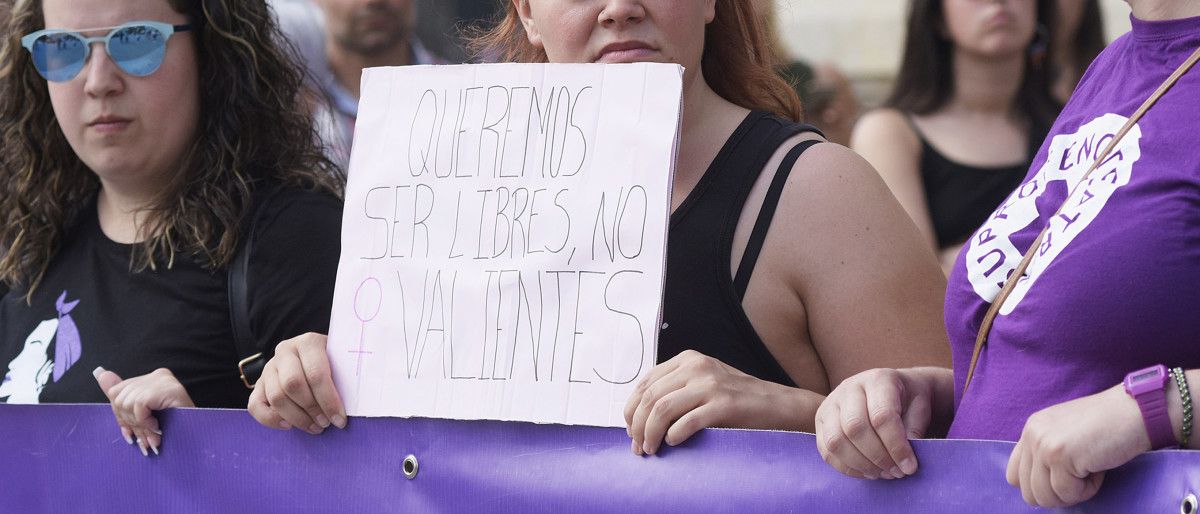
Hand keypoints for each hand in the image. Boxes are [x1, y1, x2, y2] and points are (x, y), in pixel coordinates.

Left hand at [93, 366, 194, 456]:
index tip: (131, 434)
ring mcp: (162, 380)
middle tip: (144, 439)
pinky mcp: (165, 388)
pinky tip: (157, 427)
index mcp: (153, 379)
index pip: (118, 392)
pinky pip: (139, 405)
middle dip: (129, 423)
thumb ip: (121, 395)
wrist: (198, 438)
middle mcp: (157, 375)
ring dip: (139, 424)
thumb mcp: (143, 415)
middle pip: (119, 398)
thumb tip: (100, 373)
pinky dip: (144, 421)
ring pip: (127, 402)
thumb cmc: (173, 429)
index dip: (121, 416)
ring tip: (153, 434)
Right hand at [247, 332, 345, 433]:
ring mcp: (269, 367)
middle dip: (312, 409)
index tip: (340, 419)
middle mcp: (285, 351)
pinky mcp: (258, 384)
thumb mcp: (343, 363)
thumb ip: (347, 377)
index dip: (328, 400)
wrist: (315, 357)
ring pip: (276, 397)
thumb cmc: (334, 364)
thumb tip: (355, 404)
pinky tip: (289, 426)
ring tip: (315, 426)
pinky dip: (271, 420)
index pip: (316, 374)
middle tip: (325, 423)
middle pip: (293, 385)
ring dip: (297, 418)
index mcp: (308, 342)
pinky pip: (255, 406)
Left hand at [624, 350, 805, 455]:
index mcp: (687, 360)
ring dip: (650, 434)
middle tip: (638, 447)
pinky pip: (687, 422)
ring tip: (651, 450)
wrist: (777, 405)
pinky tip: (673, 443)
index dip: (631, 409)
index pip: (645, 383)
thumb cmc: (736, 400)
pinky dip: (674, 435)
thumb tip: (639, 416)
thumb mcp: (703, 384)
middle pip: (650, 397)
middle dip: (637, 426)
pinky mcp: (724, 404)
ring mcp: (711, 384)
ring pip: (662, 409)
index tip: (631, 430)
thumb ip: (675, 389)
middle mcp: (697, 367)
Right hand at [815, 367, 950, 479]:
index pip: (881, 416)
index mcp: (877, 379)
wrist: (889, 389)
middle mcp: (848, 388)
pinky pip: (826, 451)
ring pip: (836, 441)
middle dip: (878, 457)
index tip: (910, 466)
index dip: (896, 446)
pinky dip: (847, 468)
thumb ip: (914, 429)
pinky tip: (867, 472)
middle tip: (896, 472)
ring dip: (861, 464)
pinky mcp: (820, 421)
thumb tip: (904, 459)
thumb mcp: (921, 407)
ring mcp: (830, 404)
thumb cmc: (907, 399)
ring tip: (882, 473)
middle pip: (854, 428)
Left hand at [1006, 385, 1149, 507]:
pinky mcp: (1060, 455)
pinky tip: (1098, 469)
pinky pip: (1067, 493)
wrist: (1137, 410)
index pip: (1014, 475)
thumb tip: (1038, 489)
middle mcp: (1032, 434)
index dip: (1040, 486)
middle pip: (1028, 491)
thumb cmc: (1109, 425)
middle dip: (1057, 494)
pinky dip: (1088, 490)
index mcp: (1031, 429)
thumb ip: (1046, 453)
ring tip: (1090, 471)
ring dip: (1072, 493)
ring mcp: (1043, 444)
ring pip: (1044, 497)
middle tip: (1082, 477)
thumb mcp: (1067, 434)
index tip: (1065, 480)